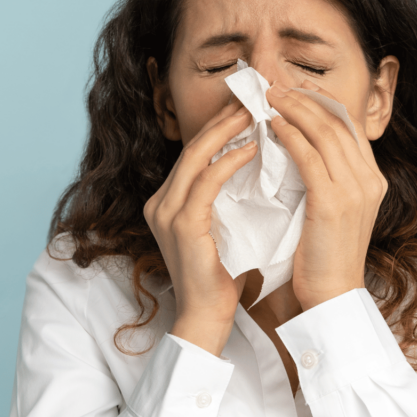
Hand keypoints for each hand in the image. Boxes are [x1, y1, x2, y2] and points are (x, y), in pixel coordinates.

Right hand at [143, 99, 258, 354]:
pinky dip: (230, 161)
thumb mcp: (222, 228)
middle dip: (224, 119)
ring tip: (256, 112)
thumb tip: (254, 165)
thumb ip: (226, 199)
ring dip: (228, 131)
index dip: (220, 127)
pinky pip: (207, 182)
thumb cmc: (221, 278)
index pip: (195, 154)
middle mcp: (160, 203)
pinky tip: (253, 147)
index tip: (248, 107)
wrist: (206, 319)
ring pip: (197, 158)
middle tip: (254, 97)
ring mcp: (166, 212)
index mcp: (167, 202)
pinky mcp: (181, 225)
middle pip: (193, 147)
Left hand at [266, 80, 388, 309]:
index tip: (297, 86)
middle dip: (305, 97)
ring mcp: (355, 190)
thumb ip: (326, 178)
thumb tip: (300, 147)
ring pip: (325, 133)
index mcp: (373, 180)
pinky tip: (272, 126)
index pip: (349, 126)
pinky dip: (290, 136)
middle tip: (275, 84)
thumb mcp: (333, 210)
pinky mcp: (333, 202)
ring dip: (294, 109)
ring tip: (269, 97)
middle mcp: (369, 180)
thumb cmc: (324, 257)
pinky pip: (309, 157)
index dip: (322, 101)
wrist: (331, 296)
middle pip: (338, 122)